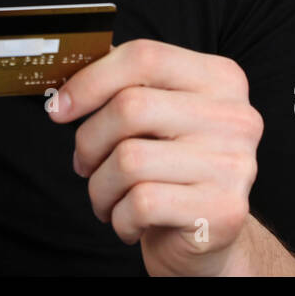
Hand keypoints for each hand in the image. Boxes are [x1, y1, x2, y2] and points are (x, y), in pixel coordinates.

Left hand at [46, 38, 263, 275]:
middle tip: (83, 164)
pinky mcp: (223, 210)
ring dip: (100, 187)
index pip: (145, 57)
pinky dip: (120, 217)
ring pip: (129, 160)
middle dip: (89, 142)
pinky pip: (142, 203)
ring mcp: (234, 163)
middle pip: (130, 107)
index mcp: (219, 79)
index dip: (91, 80)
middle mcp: (234, 115)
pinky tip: (131, 222)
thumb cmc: (172, 170)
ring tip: (107, 199)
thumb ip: (125, 85)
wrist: (208, 238)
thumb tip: (70, 64)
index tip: (59, 108)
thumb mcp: (157, 117)